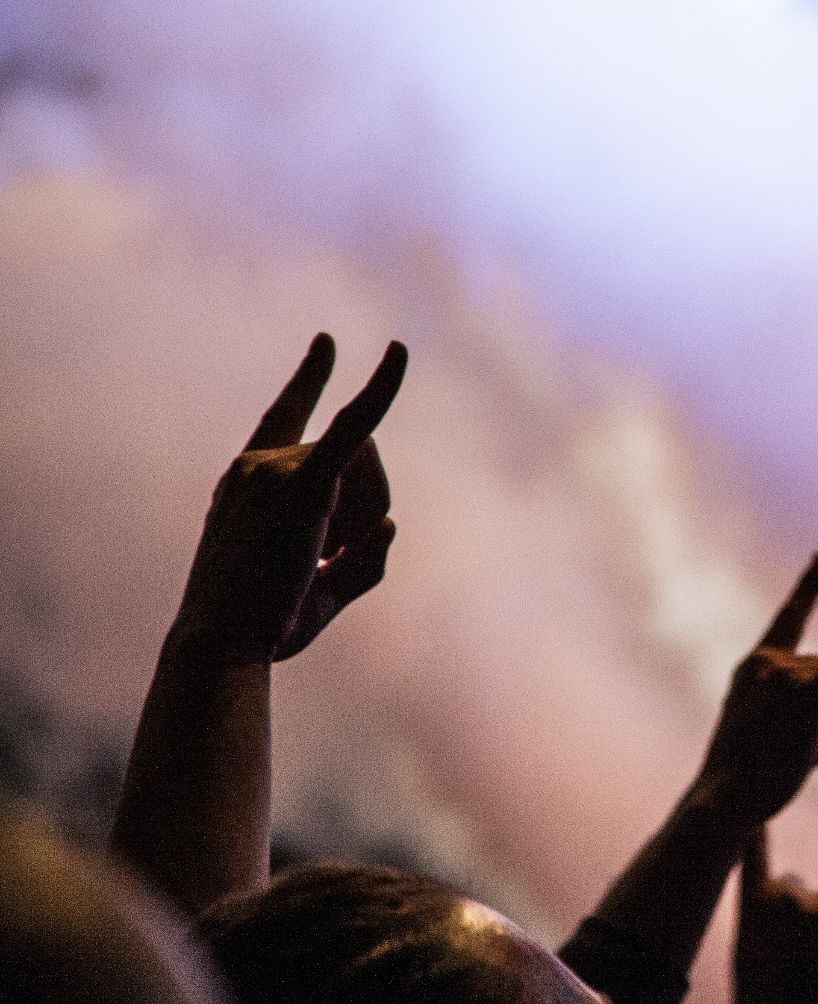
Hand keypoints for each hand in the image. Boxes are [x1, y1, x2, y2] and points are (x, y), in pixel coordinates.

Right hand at [171, 334, 405, 663]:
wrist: (221, 647)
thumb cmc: (260, 628)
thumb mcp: (320, 591)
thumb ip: (362, 559)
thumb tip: (391, 525)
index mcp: (250, 484)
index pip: (284, 417)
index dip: (308, 380)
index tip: (327, 345)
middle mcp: (257, 465)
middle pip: (357, 456)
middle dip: (371, 506)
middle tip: (337, 556)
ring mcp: (274, 470)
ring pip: (368, 469)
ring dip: (368, 515)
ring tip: (326, 558)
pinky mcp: (301, 486)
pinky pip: (354, 427)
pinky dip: (381, 387)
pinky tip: (398, 354)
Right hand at [695, 554, 817, 821]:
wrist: (729, 801)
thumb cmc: (755, 778)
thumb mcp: (798, 741)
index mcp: (760, 664)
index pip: (790, 617)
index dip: (809, 588)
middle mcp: (770, 660)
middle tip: (806, 744)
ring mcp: (785, 675)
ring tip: (808, 746)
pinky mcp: (806, 696)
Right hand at [731, 828, 817, 1003]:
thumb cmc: (761, 995)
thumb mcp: (750, 947)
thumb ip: (771, 914)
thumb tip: (806, 896)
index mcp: (754, 899)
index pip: (755, 854)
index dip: (757, 834)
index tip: (757, 811)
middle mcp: (787, 895)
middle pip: (801, 887)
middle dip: (800, 915)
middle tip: (792, 956)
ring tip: (816, 962)